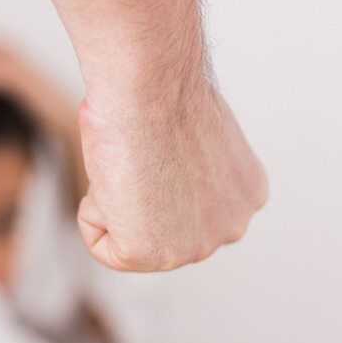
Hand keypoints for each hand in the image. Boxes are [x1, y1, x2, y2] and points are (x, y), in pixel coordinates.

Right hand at [76, 85, 267, 271]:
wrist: (151, 88)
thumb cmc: (165, 95)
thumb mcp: (200, 140)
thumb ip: (193, 171)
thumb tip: (162, 177)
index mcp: (247, 196)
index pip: (186, 211)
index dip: (158, 176)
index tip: (161, 148)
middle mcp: (230, 228)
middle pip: (159, 228)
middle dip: (140, 197)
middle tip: (142, 157)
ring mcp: (193, 247)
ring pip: (129, 236)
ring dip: (119, 201)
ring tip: (132, 166)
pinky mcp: (149, 254)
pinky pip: (101, 242)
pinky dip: (94, 211)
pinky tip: (116, 178)